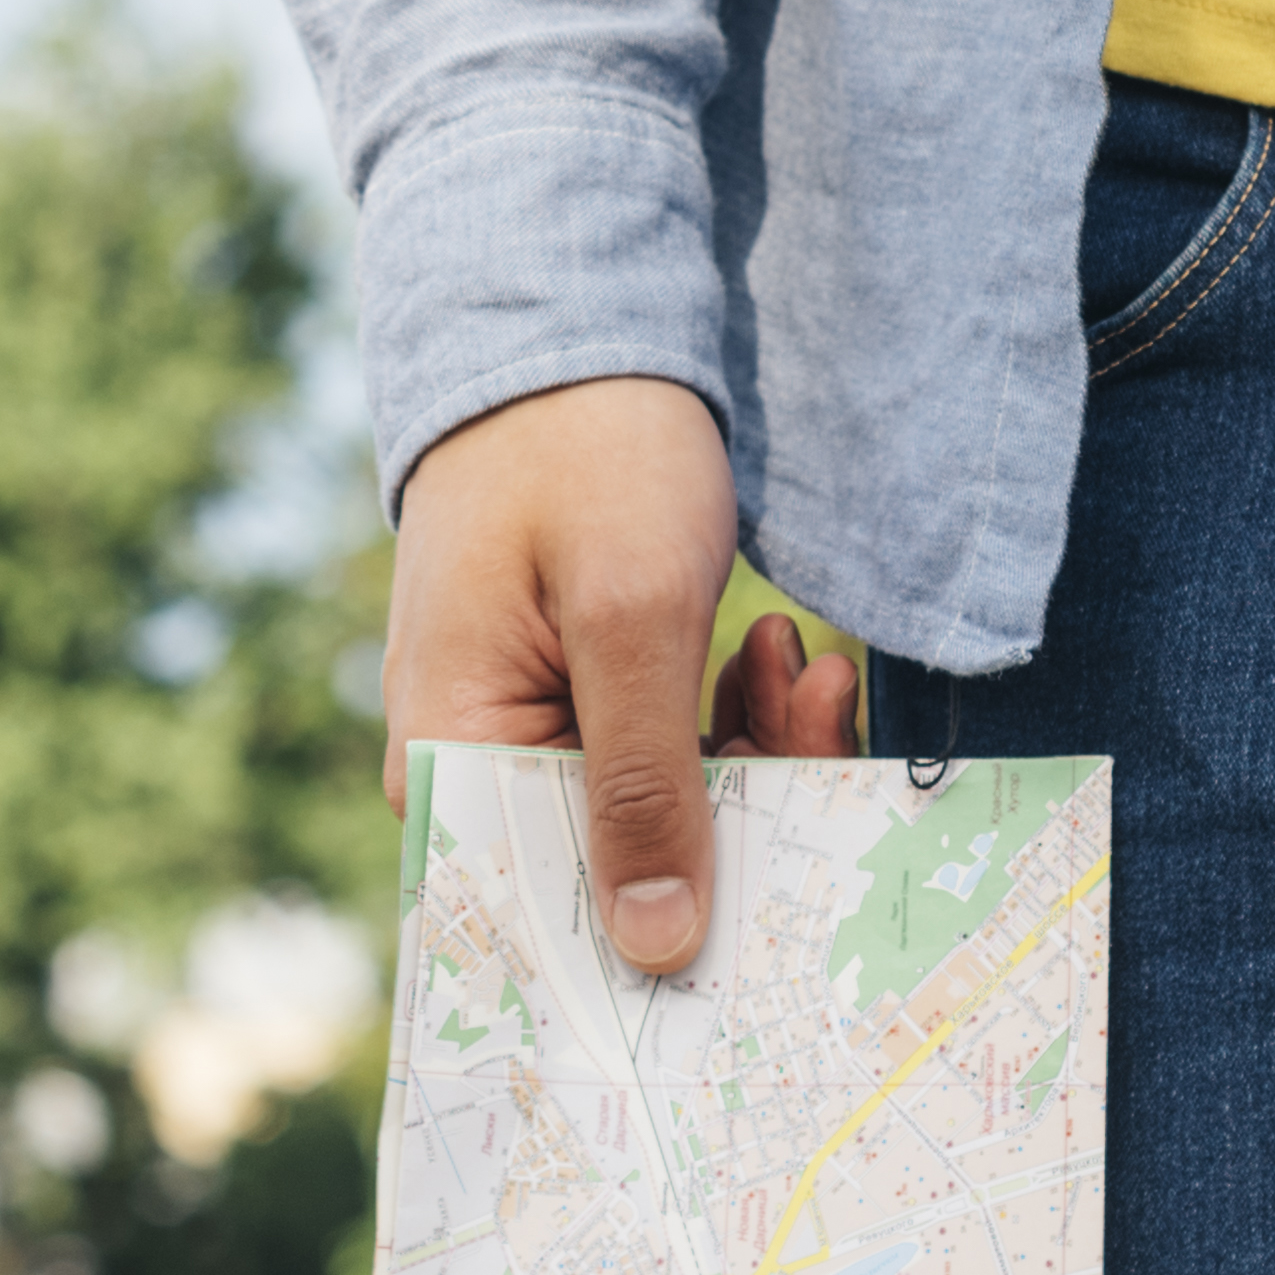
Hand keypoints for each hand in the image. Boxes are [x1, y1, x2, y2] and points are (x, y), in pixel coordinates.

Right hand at [382, 375, 859, 971]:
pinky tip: (779, 654)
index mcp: (448, 759)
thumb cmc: (586, 454)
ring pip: (663, 811)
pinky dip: (741, 718)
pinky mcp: (585, 696)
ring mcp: (530, 727)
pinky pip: (670, 753)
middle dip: (741, 816)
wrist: (579, 323)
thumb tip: (655, 951)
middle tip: (826, 722)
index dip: (653, 943)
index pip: (539, 911)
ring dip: (757, 755)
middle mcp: (476, 762)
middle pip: (617, 865)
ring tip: (805, 665)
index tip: (774, 931)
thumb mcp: (632, 620)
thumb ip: (643, 788)